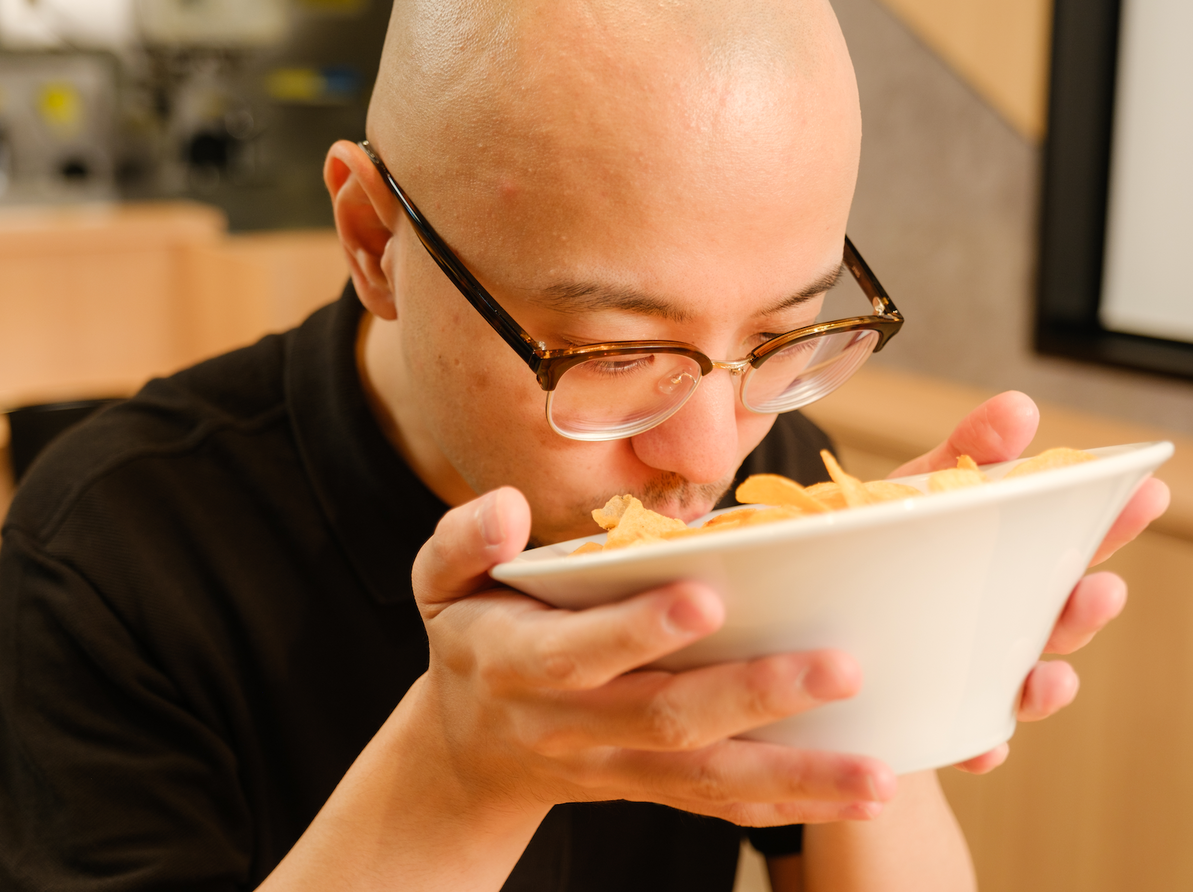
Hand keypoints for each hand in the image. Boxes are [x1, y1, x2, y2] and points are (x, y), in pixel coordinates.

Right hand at [409, 487, 897, 826]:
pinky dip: (786, 807)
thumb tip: (509, 510)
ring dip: (795, 776)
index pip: (580, 651)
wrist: (470, 753)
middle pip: (668, 718)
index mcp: (522, 662)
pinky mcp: (652, 787)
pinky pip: (718, 804)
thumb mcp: (439, 584)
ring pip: (708, 777)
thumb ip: (464, 541)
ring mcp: (618, 766)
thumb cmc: (472, 643)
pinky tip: (856, 797)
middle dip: (754, 696)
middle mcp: (575, 724)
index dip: (637, 629)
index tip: (706, 598)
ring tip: (878, 773)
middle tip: (839, 669)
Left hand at [890, 392, 1169, 772]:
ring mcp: (974, 666)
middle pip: (1062, 617)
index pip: (1074, 540)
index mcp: (1007, 557)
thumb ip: (966, 452)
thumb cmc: (872, 542)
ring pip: (1027, 682)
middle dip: (1085, 608)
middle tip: (1097, 588)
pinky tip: (984, 745)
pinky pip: (965, 737)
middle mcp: (1003, 616)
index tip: (1146, 492)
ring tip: (1047, 675)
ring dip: (1048, 683)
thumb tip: (1019, 409)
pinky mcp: (934, 711)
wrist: (807, 606)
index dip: (1113, 520)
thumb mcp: (913, 489)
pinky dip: (980, 744)